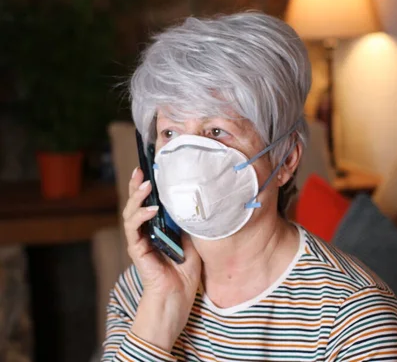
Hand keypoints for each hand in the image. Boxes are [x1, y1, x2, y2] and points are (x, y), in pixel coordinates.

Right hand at [122, 166, 201, 350]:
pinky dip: (141, 218)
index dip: (149, 185)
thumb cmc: (185, 271)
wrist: (178, 298)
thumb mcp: (192, 240)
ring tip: (146, 184)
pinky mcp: (137, 252)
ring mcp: (139, 242)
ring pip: (130, 214)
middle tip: (141, 169)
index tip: (153, 167)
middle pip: (136, 203)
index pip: (150, 202)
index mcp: (158, 227)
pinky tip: (149, 209)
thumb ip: (188, 222)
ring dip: (137, 198)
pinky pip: (134, 231)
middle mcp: (145, 232)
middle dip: (137, 185)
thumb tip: (195, 199)